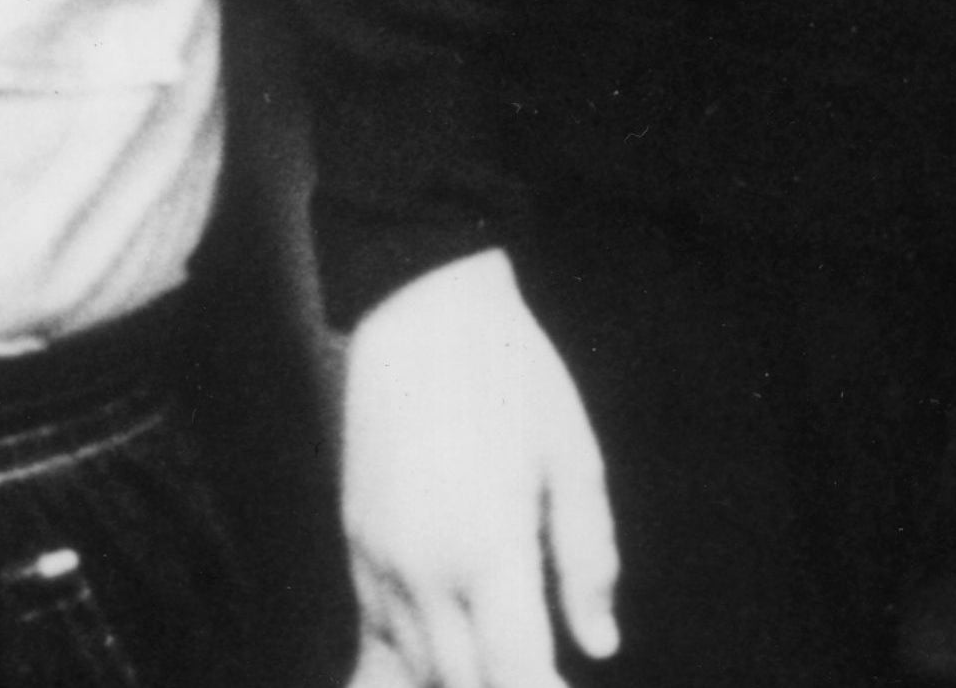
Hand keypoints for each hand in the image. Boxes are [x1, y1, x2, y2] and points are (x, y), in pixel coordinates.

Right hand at [340, 248, 617, 687]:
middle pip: (466, 685)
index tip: (567, 686)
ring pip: (419, 668)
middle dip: (507, 685)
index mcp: (488, 548)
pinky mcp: (356, 540)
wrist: (420, 306)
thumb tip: (600, 644)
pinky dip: (412, 656)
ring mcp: (381, 557)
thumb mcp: (573, 456)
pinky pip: (377, 630)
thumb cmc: (513, 373)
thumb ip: (587, 558)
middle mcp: (425, 568)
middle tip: (542, 666)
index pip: (519, 677)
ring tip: (500, 651)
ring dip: (461, 677)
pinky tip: (445, 650)